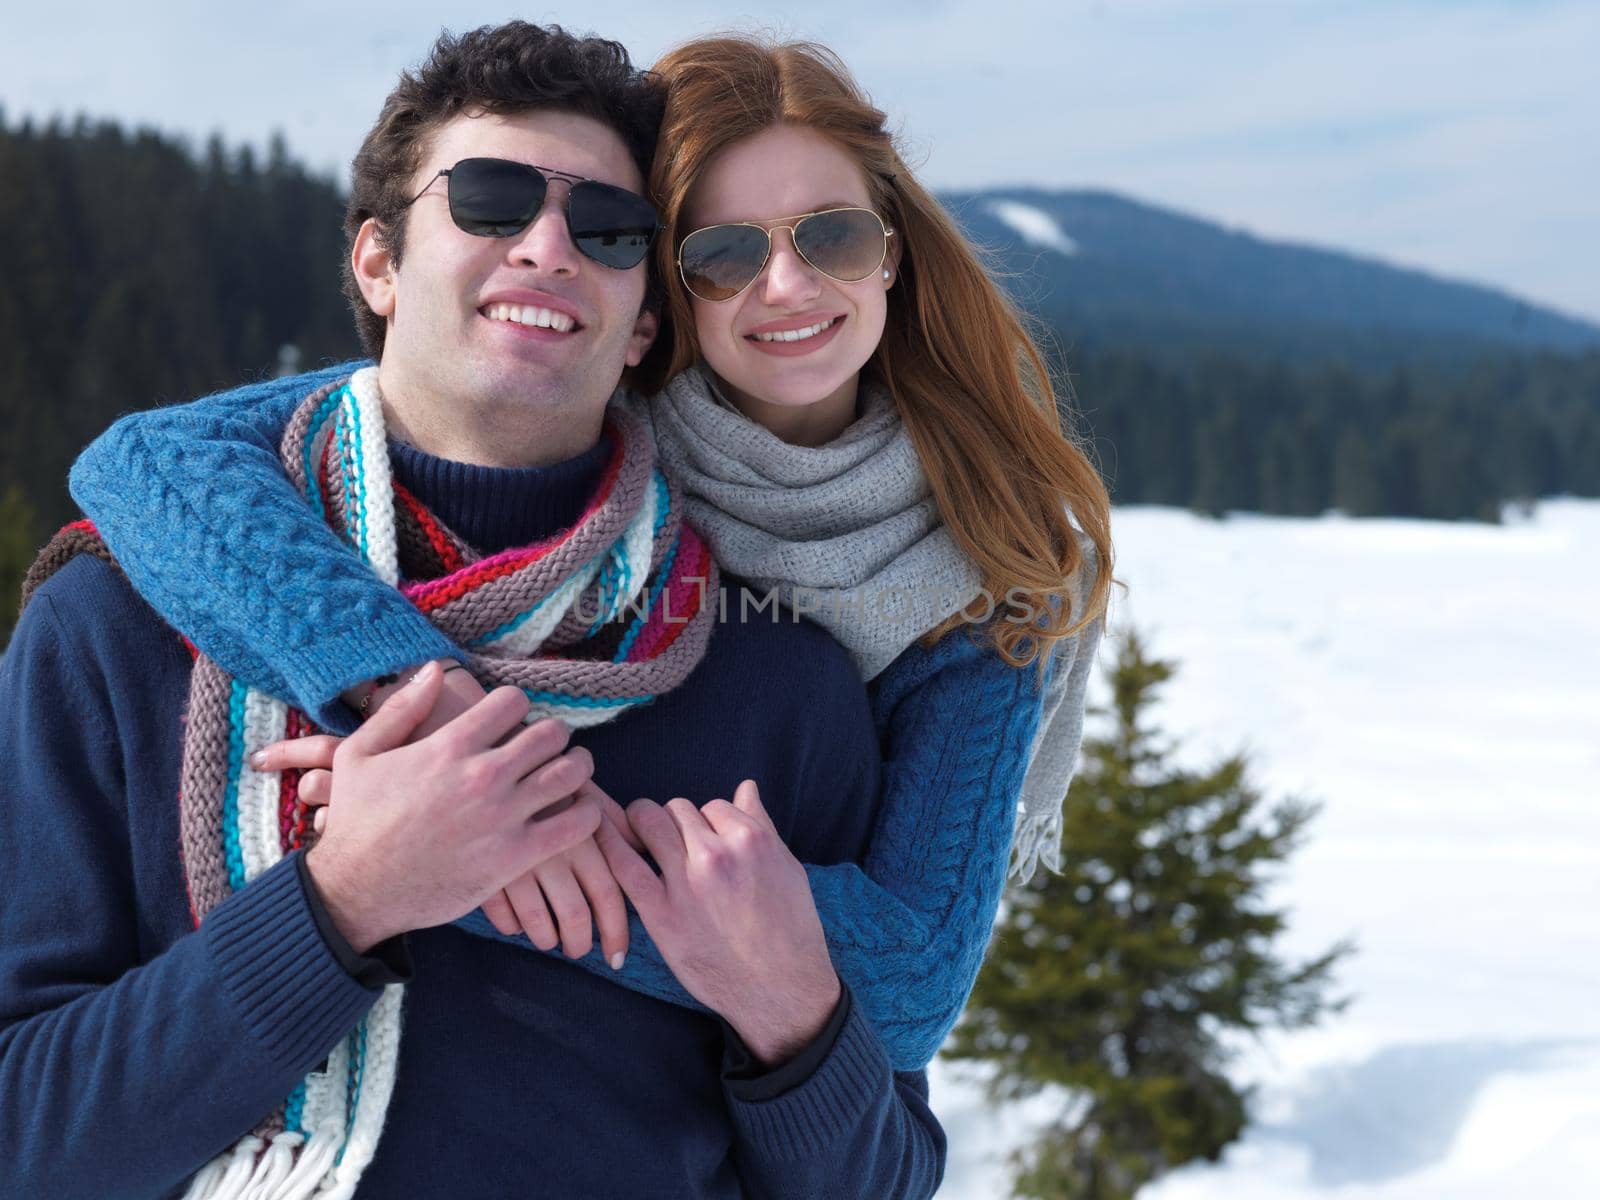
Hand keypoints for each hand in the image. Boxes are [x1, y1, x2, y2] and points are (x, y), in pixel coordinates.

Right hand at [301, 662, 602, 951]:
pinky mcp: (516, 856)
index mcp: (450, 745)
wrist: (356, 890)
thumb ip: (401, 708)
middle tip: (548, 747)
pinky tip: (578, 811)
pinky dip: (588, 812)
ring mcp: (503, 816)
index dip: (517, 707)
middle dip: (554, 734)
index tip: (512, 723)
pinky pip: (577, 823)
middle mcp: (483, 775)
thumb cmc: (356, 821)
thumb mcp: (358, 753)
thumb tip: (433, 669)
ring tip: (570, 770)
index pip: (514, 701)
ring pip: (573, 771)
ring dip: (579, 766)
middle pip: (552, 732)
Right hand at [480, 780, 647, 968]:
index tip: (617, 956)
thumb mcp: (583, 796)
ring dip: (547, 939)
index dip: (616, 931)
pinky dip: (512, 927)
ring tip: (550, 941)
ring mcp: (517, 863)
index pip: (609, 894)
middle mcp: (555, 851)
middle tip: (579, 950)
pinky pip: (503, 916)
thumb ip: (615, 824)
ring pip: (539, 925)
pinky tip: (516, 925)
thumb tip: (644, 850)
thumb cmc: (548, 784)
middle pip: (576, 916)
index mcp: (584, 836)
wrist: (490, 762)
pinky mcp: (485, 870)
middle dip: (581, 943)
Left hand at [594, 780, 841, 1067]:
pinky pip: (624, 865)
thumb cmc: (790, 928)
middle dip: (674, 822)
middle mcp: (717, 854)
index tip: (704, 840)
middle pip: (677, 809)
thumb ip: (761, 824)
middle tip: (673, 844)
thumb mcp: (787, 868)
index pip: (713, 805)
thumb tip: (746, 786)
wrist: (780, 989)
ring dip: (642, 827)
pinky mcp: (661, 913)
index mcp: (751, 839)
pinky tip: (602, 841)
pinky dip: (610, 847)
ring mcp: (686, 883)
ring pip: (648, 823)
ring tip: (643, 842)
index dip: (707, 822)